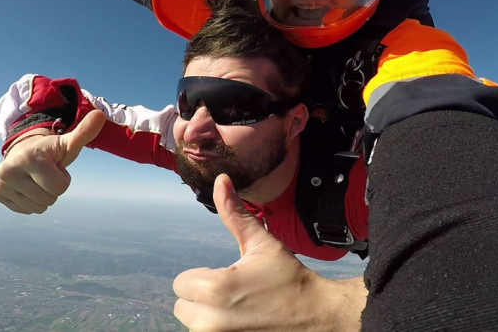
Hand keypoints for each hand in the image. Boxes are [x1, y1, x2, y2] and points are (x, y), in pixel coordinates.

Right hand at [0, 110, 105, 213]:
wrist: (25, 149)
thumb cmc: (51, 150)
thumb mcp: (68, 142)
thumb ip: (85, 131)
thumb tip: (100, 114)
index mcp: (30, 158)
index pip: (60, 188)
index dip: (63, 179)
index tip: (55, 167)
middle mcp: (9, 170)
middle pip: (48, 199)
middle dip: (52, 189)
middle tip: (45, 173)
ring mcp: (0, 182)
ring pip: (37, 208)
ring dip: (42, 196)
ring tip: (37, 179)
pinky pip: (24, 210)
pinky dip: (30, 201)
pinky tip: (27, 185)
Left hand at [172, 174, 365, 330]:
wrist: (317, 317)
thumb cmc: (288, 278)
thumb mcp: (261, 244)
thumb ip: (234, 214)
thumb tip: (220, 179)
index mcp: (214, 288)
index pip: (181, 283)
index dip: (202, 278)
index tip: (227, 278)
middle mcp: (209, 321)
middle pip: (182, 307)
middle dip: (202, 300)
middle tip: (234, 296)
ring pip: (193, 325)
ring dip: (208, 318)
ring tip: (238, 311)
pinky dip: (218, 329)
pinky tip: (241, 324)